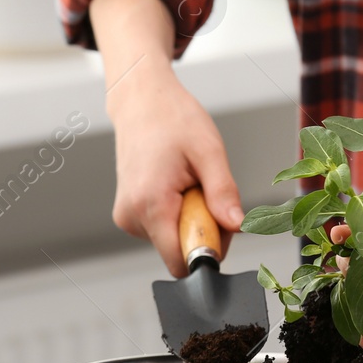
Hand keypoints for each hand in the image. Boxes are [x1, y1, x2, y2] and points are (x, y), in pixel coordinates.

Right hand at [91, 0, 244, 274]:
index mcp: (150, 202)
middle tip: (204, 190)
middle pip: (179, 250)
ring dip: (190, 218)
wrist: (141, 101)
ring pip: (172, 240)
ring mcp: (127, 216)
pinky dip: (177, 213)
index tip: (217, 220)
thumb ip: (223, 193)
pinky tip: (174, 185)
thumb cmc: (171, 118)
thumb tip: (236, 225)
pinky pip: (162, 229)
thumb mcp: (208, 151)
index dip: (207, 247)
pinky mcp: (128, 214)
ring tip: (185, 181)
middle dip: (202, 229)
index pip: (180, 260)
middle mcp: (132, 215)